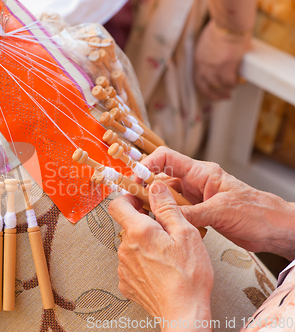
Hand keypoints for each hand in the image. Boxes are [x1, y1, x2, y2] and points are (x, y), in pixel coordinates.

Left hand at [109, 181, 213, 330]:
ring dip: (144, 243)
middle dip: (143, 222)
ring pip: (130, 244)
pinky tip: (160, 268)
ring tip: (167, 253)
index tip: (143, 200)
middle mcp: (125, 247)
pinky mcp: (126, 282)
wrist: (183, 313)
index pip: (118, 204)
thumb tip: (155, 188)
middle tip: (165, 228)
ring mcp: (123, 266)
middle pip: (127, 224)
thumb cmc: (188, 276)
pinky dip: (142, 261)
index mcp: (138, 231)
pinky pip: (131, 263)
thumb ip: (167, 208)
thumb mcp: (185, 234)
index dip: (129, 198)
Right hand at [140, 147, 294, 259]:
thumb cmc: (258, 213)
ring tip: (143, 217)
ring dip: (155, 205)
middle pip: (162, 179)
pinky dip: (166, 217)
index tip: (135, 179)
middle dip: (146, 189)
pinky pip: (176, 212)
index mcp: (201, 173)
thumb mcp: (221, 212)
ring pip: (167, 198)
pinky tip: (161, 226)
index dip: (147, 165)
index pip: (167, 158)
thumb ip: (190, 213)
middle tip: (132, 202)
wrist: (276, 229)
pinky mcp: (199, 213)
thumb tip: (163, 214)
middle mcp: (196, 183)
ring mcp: (196, 198)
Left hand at [194, 20, 251, 99]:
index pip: (198, 82)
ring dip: (229, 88)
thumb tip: (214, 61)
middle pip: (208, 89)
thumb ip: (207, 56)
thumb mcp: (206, 44)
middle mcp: (204, 69)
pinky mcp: (227, 69)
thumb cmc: (220, 29)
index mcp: (197, 62)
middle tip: (226, 97)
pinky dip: (237, 83)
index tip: (212, 93)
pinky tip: (241, 80)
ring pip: (222, 87)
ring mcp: (215, 70)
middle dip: (217, 95)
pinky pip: (232, 82)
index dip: (206, 90)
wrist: (228, 25)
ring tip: (235, 86)